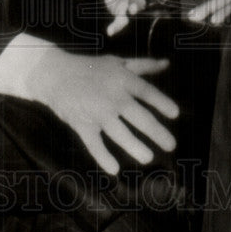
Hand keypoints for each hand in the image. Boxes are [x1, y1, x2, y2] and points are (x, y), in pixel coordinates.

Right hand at [0, 32, 178, 173]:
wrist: (55, 74)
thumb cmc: (90, 68)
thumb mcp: (117, 62)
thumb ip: (143, 65)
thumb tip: (167, 63)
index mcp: (122, 79)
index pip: (147, 92)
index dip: (162, 103)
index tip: (175, 114)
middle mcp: (112, 96)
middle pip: (139, 117)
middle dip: (157, 132)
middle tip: (171, 145)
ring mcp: (97, 112)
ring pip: (119, 133)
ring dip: (135, 147)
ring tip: (149, 158)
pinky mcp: (82, 124)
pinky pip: (94, 144)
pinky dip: (103, 157)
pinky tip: (114, 169)